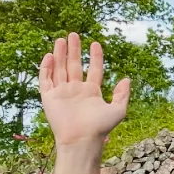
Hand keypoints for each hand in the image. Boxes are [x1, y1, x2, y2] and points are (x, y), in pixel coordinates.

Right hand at [38, 32, 129, 147]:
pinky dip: (46, 68)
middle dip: (74, 50)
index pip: (93, 70)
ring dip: (60, 54)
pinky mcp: (49, 97)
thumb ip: (122, 94)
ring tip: (61, 39)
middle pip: (74, 66)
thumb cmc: (100, 128)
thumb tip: (126, 79)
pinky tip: (50, 55)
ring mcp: (62, 93)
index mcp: (92, 92)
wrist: (81, 139)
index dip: (95, 57)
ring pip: (59, 69)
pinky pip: (46, 79)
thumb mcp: (118, 110)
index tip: (96, 43)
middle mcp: (76, 91)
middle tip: (74, 34)